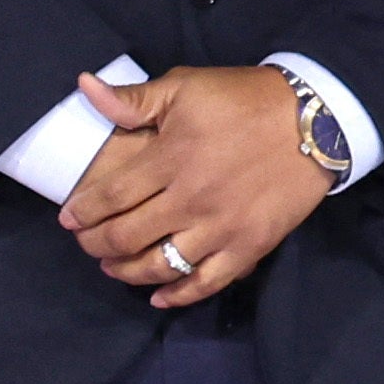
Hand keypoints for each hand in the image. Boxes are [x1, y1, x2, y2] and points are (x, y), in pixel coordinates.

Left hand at [59, 65, 334, 307]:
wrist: (314, 121)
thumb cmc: (244, 100)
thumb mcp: (186, 87)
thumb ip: (134, 98)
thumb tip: (85, 87)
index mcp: (170, 158)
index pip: (110, 195)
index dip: (83, 211)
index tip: (68, 218)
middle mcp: (190, 199)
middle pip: (127, 235)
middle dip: (96, 244)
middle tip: (86, 243)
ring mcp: (220, 227)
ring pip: (160, 265)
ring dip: (127, 271)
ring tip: (113, 267)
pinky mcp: (248, 246)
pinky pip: (206, 282)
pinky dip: (178, 295)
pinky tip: (158, 297)